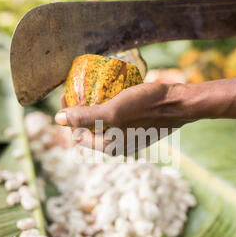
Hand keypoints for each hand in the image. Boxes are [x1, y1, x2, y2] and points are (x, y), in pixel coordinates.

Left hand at [55, 82, 189, 153]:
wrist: (179, 104)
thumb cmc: (146, 107)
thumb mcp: (112, 112)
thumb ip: (85, 117)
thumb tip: (57, 119)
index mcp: (109, 147)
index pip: (78, 134)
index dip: (68, 115)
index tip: (66, 94)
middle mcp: (118, 145)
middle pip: (89, 128)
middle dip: (79, 110)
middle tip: (76, 89)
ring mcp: (128, 137)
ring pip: (102, 123)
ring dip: (93, 107)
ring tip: (89, 89)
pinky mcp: (137, 126)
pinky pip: (116, 118)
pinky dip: (109, 106)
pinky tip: (108, 92)